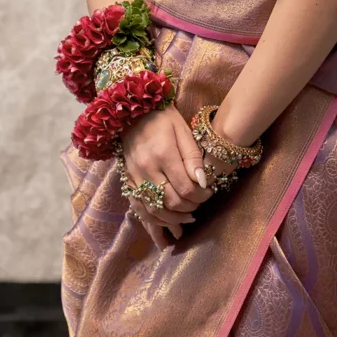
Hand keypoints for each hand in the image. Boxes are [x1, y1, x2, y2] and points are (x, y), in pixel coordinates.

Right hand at [122, 103, 213, 249]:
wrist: (132, 111)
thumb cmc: (162, 118)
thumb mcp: (183, 130)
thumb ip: (193, 157)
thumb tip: (203, 183)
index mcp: (163, 154)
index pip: (185, 188)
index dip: (201, 196)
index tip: (209, 192)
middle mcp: (146, 169)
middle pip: (171, 203)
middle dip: (190, 208)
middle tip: (200, 203)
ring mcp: (134, 177)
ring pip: (154, 211)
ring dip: (173, 220)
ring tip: (188, 218)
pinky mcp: (127, 182)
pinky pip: (139, 208)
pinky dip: (153, 220)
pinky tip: (165, 225)